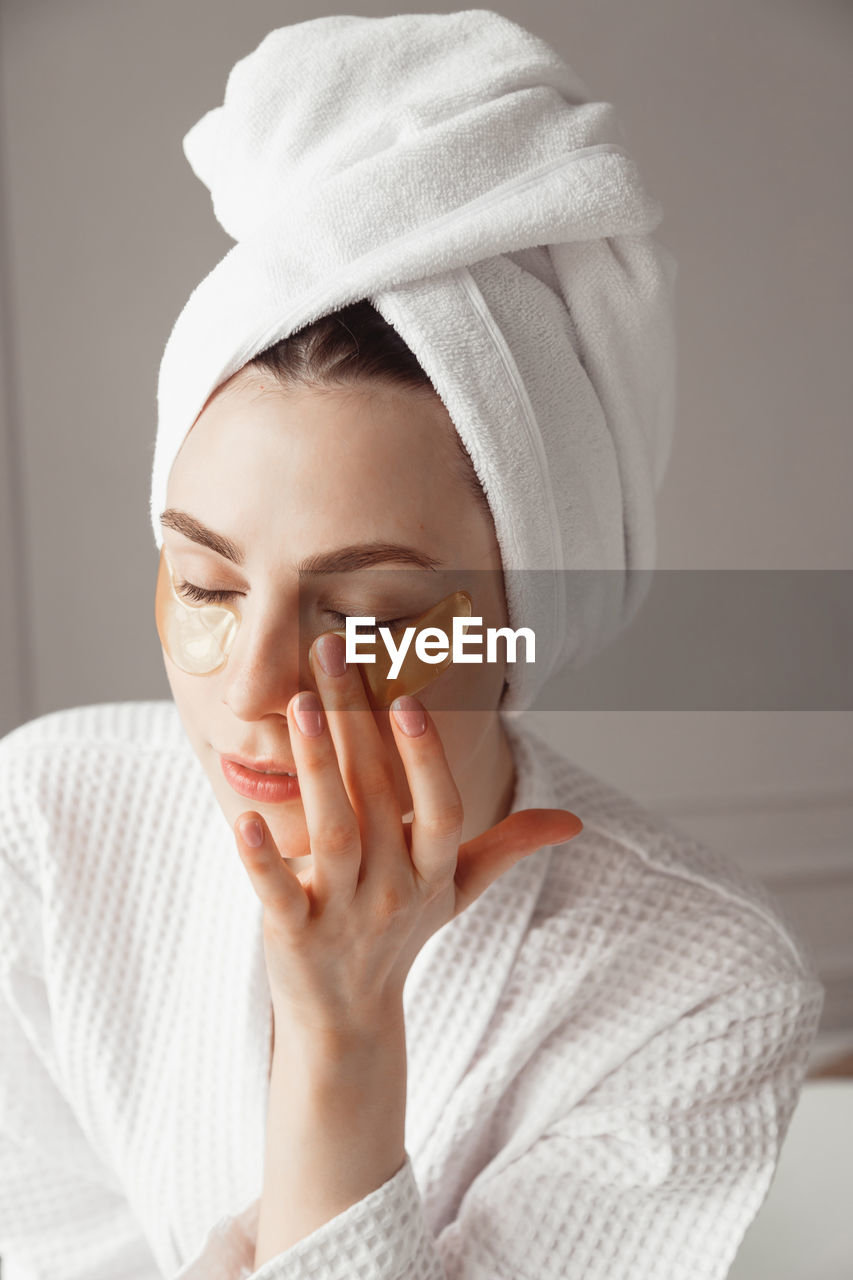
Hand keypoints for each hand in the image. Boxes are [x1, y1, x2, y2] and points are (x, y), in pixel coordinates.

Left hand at [233, 630, 582, 1039]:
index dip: (426, 756)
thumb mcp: (457, 892)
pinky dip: (263, 861)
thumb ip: (507, 847)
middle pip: (378, 797)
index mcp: (433, 870)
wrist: (348, 1019)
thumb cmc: (401, 937)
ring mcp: (344, 914)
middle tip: (329, 651)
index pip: (440, 808)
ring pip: (334, 833)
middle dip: (355, 721)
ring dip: (318, 769)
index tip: (406, 696)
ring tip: (299, 706)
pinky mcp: (294, 936)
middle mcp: (394, 889)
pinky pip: (279, 894)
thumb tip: (572, 821)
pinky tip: (243, 818)